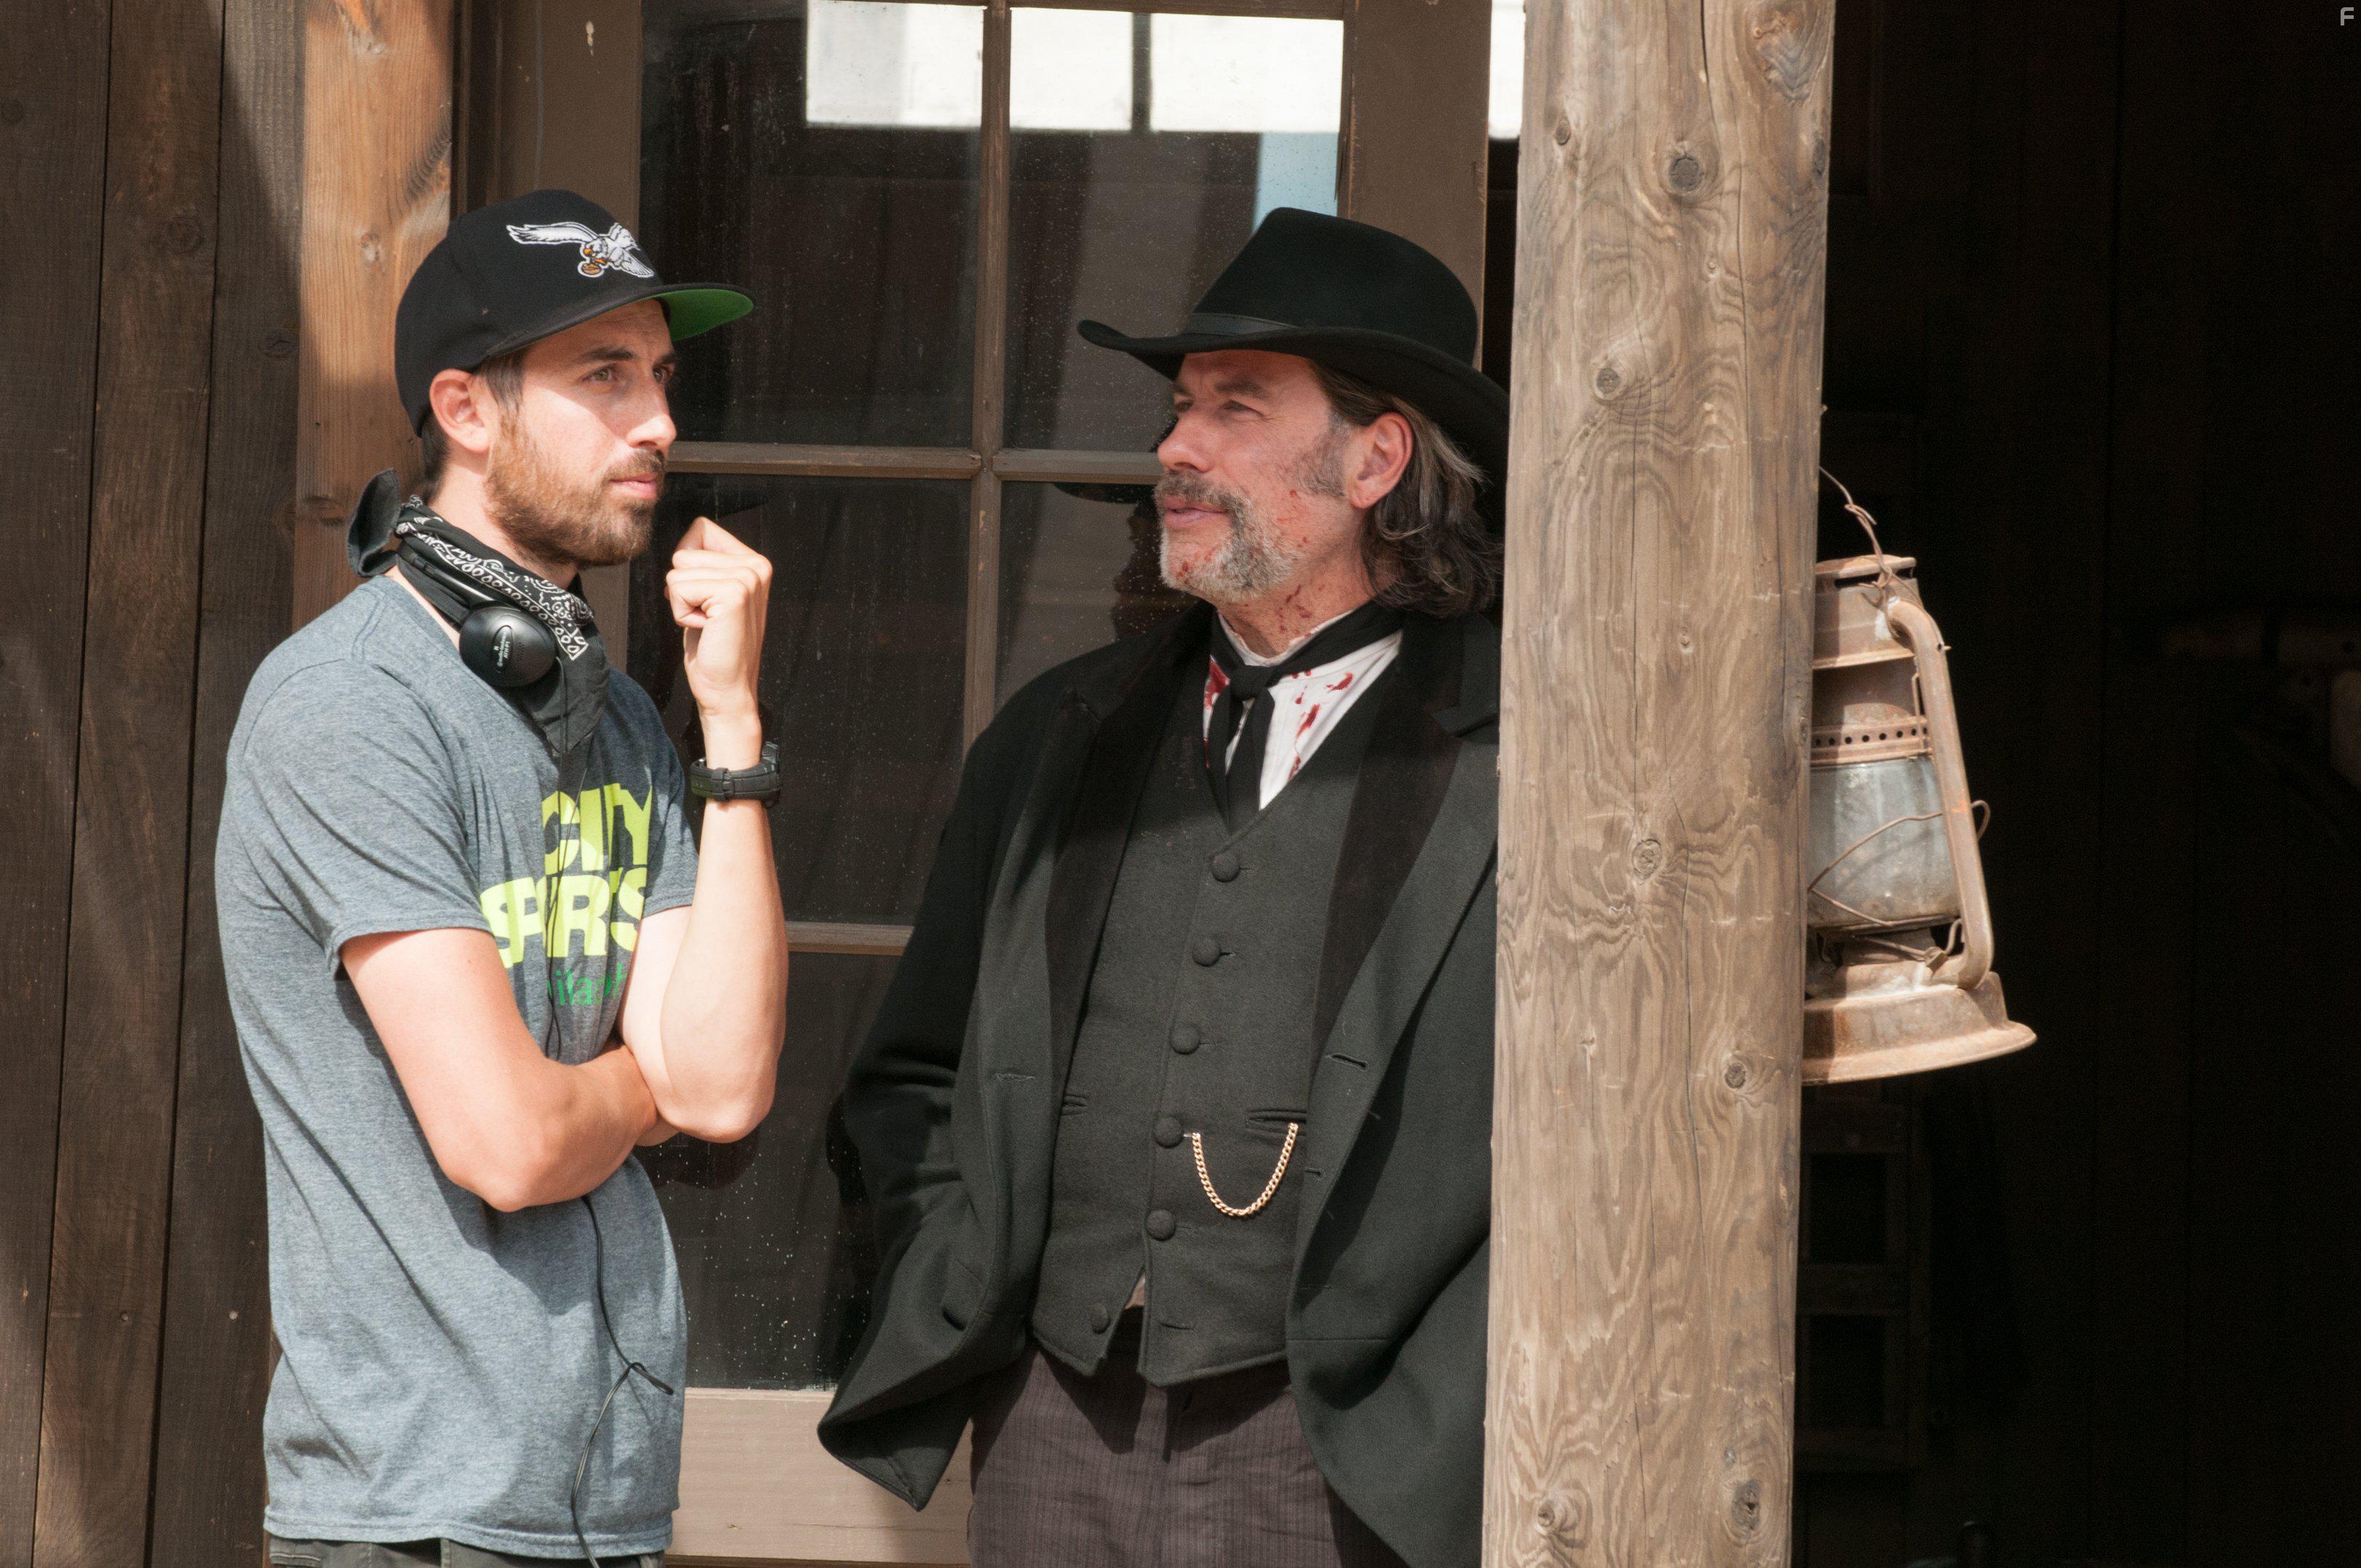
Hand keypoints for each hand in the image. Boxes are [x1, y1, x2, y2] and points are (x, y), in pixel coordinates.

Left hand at [667, 517, 771, 766]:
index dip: (687, 565)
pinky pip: (678, 586)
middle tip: (707, 618)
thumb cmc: (713, 647)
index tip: (705, 600)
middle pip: (685, 550)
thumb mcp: (709, 597)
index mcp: (754, 562)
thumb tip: (684, 540)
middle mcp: (756, 565)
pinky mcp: (734, 594)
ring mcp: (747, 578)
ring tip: (707, 625)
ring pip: (678, 570)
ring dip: (681, 603)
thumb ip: (704, 565)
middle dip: (682, 588)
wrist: (727, 691)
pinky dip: (682, 613)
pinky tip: (707, 629)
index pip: (700, 529)